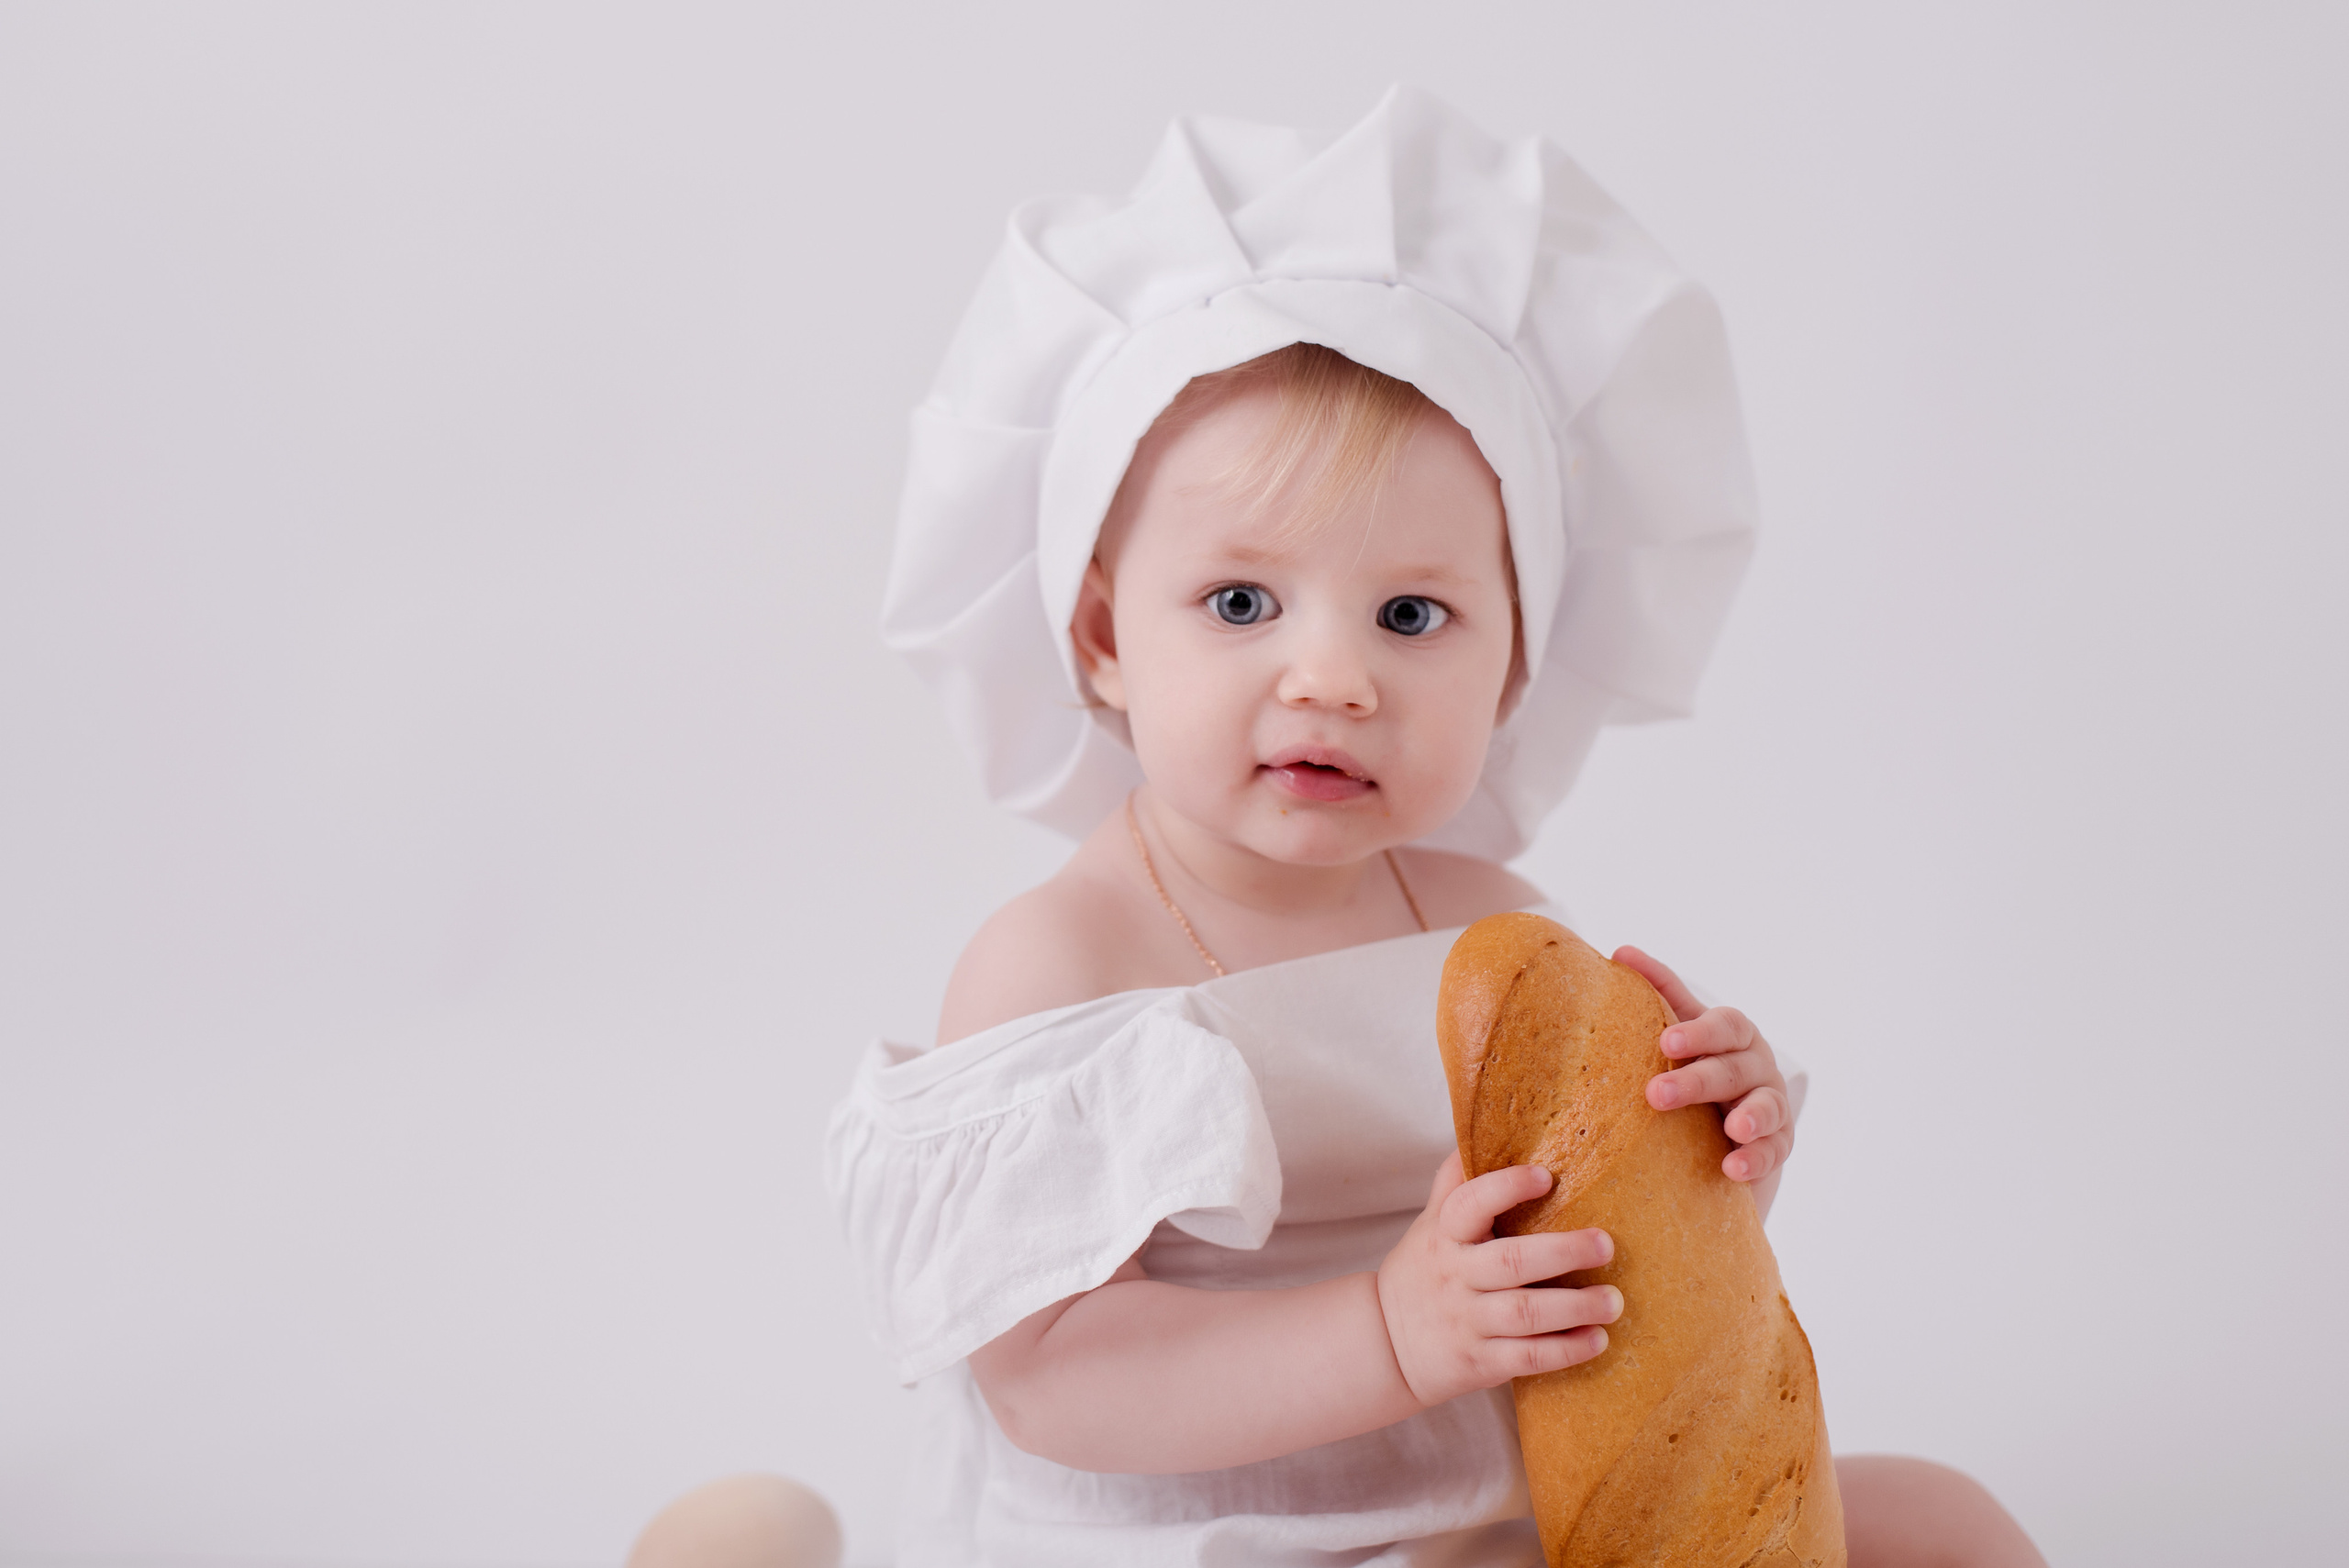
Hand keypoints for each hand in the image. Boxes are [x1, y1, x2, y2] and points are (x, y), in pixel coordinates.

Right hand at [1374, 1151, 1619, 1407]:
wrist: (1384, 1344)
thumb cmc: (1424, 1270)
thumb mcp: (1430, 1223)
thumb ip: (1456, 1182)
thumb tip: (1481, 1125)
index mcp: (1444, 1234)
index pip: (1469, 1203)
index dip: (1507, 1188)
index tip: (1546, 1176)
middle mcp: (1455, 1276)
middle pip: (1510, 1262)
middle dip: (1563, 1252)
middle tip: (1606, 1245)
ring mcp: (1467, 1321)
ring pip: (1525, 1314)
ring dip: (1574, 1307)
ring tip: (1613, 1301)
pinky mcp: (1480, 1362)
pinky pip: (1527, 1358)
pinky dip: (1565, 1351)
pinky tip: (1597, 1340)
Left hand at [1616, 945, 1792, 1184]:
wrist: (1728, 1126)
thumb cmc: (1699, 1064)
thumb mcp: (1682, 1032)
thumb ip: (1660, 993)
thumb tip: (1619, 950)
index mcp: (1733, 1035)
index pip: (1724, 1026)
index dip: (1699, 1032)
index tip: (1667, 1043)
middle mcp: (1758, 1066)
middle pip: (1733, 1069)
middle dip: (1697, 1081)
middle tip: (1656, 1094)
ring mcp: (1772, 1106)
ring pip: (1765, 1107)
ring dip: (1751, 1117)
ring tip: (1733, 1127)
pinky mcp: (1778, 1145)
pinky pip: (1773, 1152)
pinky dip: (1756, 1159)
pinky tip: (1734, 1167)